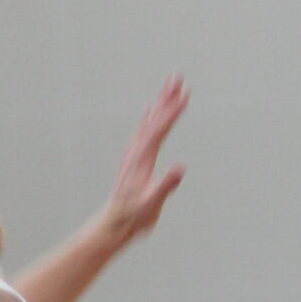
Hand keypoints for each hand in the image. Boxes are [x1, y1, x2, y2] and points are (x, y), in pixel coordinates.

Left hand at [103, 75, 188, 246]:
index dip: (172, 112)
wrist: (115, 224)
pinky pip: (144, 130)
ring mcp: (134, 154)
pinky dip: (151, 117)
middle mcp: (136, 151)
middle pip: (153, 118)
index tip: (185, 95)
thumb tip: (179, 169)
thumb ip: (164, 187)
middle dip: (166, 97)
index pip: (160, 129)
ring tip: (171, 86)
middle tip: (178, 77)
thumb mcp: (151, 205)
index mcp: (142, 159)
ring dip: (160, 103)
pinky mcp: (134, 158)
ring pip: (149, 121)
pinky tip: (152, 110)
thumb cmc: (134, 217)